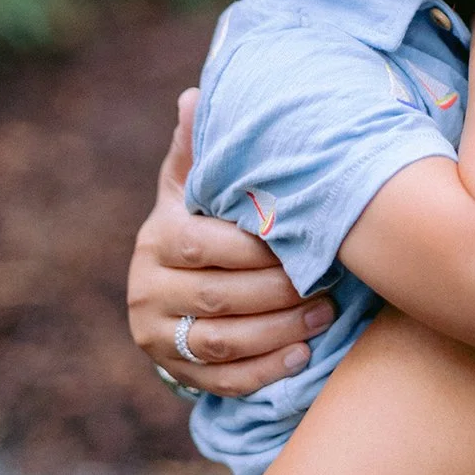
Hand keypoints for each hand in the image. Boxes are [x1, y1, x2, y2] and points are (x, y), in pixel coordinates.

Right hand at [128, 90, 335, 396]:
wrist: (172, 288)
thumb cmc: (199, 224)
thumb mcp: (193, 187)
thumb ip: (198, 150)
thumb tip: (193, 95)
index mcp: (158, 239)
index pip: (205, 246)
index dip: (256, 249)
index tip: (304, 243)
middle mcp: (147, 290)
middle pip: (217, 297)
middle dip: (278, 294)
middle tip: (328, 286)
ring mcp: (158, 335)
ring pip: (221, 342)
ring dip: (279, 332)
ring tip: (325, 316)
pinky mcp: (175, 372)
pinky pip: (221, 380)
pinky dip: (264, 371)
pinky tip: (302, 355)